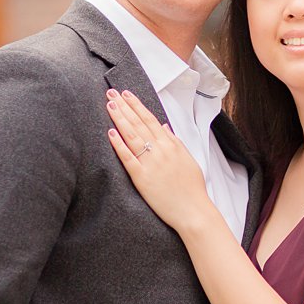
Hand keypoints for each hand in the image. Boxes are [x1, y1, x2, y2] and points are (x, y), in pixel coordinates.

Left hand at [106, 90, 210, 232]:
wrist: (193, 211)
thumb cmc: (192, 188)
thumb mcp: (188, 159)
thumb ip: (175, 142)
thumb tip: (164, 127)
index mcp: (172, 145)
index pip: (150, 119)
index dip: (137, 105)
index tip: (126, 94)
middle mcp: (160, 150)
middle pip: (138, 123)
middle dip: (124, 106)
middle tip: (111, 92)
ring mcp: (150, 163)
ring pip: (131, 135)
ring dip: (120, 118)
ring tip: (109, 105)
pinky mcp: (141, 178)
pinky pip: (127, 158)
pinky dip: (118, 144)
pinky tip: (110, 132)